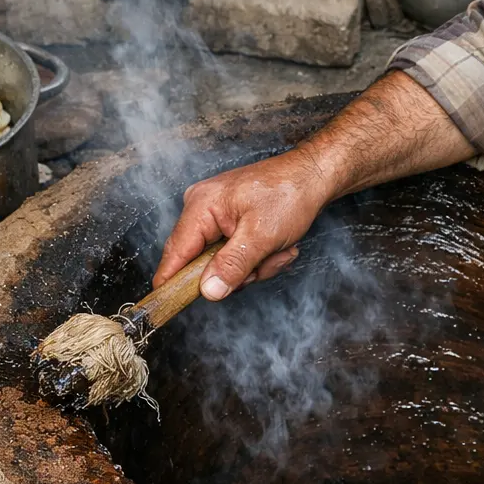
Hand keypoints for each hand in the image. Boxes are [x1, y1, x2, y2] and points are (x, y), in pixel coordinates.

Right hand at [153, 149, 333, 299]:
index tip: (169, 306)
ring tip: (278, 248)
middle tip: (265, 260)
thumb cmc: (289, 195)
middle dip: (239, 270)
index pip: (175, 253)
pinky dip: (260, 256)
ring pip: (225, 264)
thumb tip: (208, 291)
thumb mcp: (262, 236)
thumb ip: (232, 265)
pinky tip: (279, 245)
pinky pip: (237, 254)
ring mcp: (217, 217)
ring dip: (256, 265)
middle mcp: (202, 210)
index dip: (172, 283)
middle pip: (203, 264)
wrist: (313, 176)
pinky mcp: (231, 223)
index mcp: (200, 207)